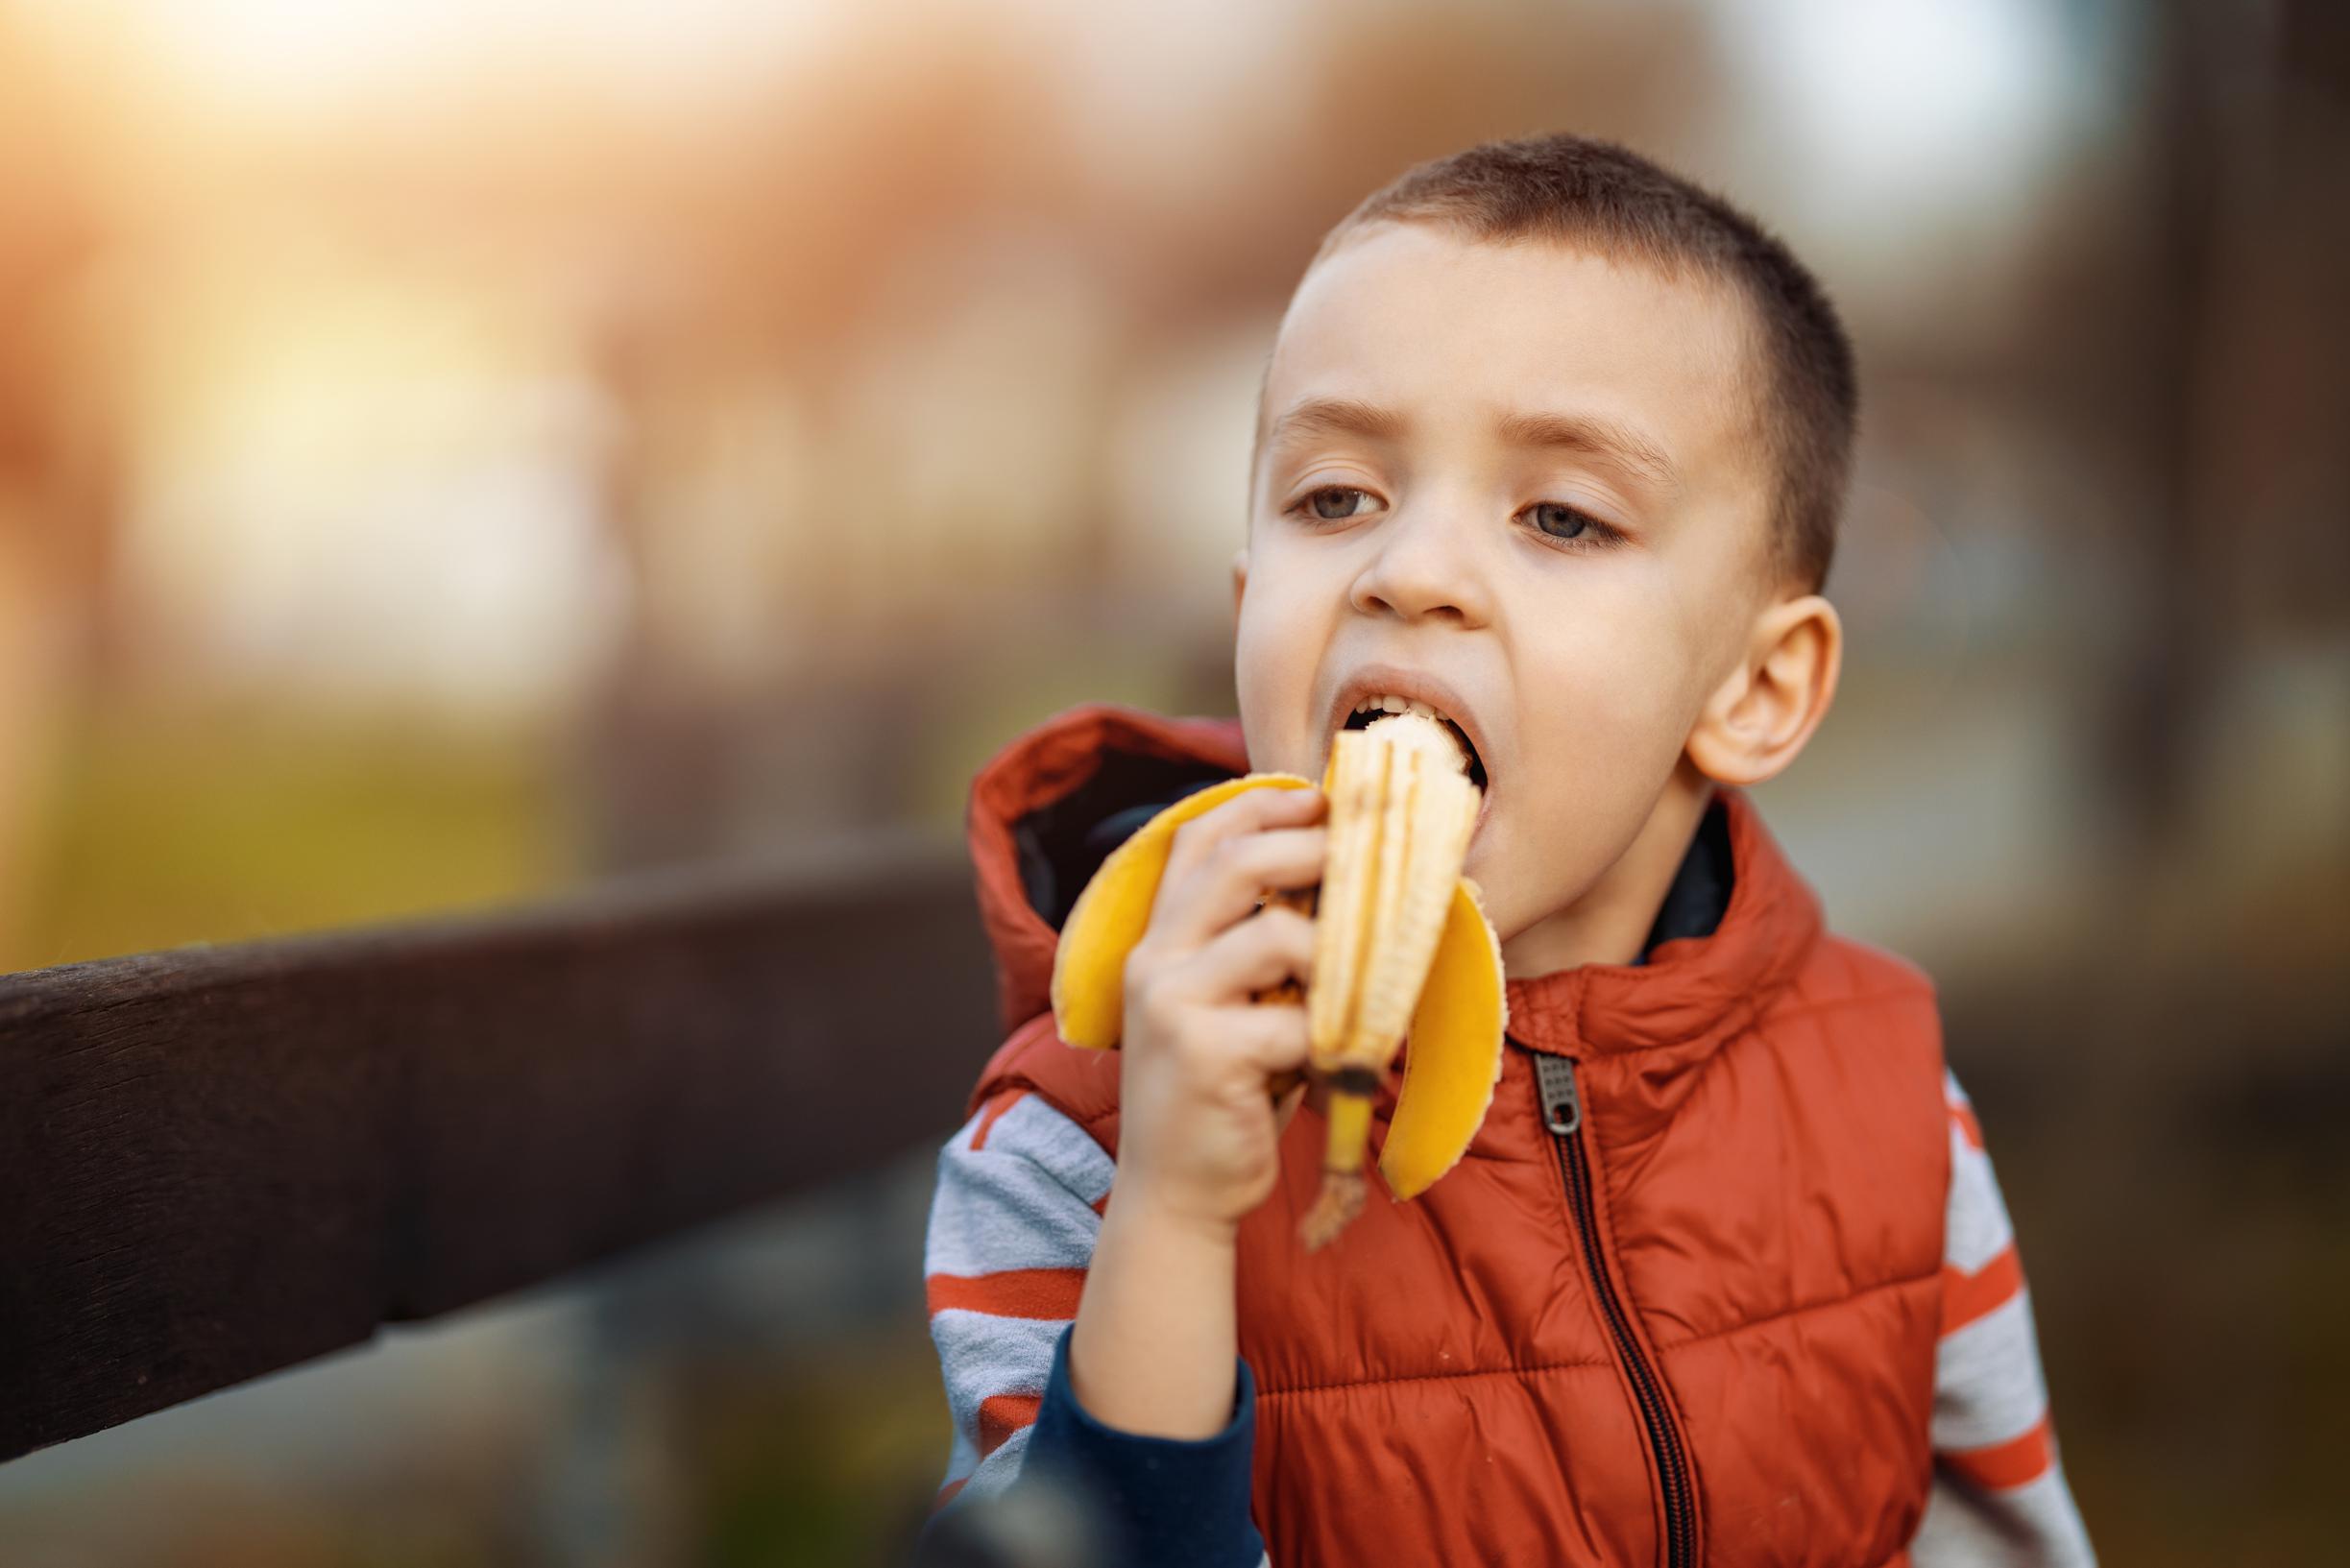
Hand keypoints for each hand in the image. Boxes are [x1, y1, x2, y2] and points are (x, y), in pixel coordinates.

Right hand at [1113, 783, 1324, 1236]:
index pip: (1198, 838)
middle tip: (1368, 860)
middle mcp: (1155, 960)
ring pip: (1278, 936)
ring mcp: (1172, 1003)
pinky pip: (1297, 1022)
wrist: (1178, 1196)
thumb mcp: (1234, 1008)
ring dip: (1337, 959)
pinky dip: (1333, 1041)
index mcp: (1160, 940)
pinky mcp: (1203, 1052)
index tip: (1325, 798)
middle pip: (1236, 862)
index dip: (1262, 805)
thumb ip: (1263, 951)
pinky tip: (1336, 1068)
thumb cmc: (1225, 1096)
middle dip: (1314, 850)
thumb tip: (1350, 889)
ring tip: (1360, 993)